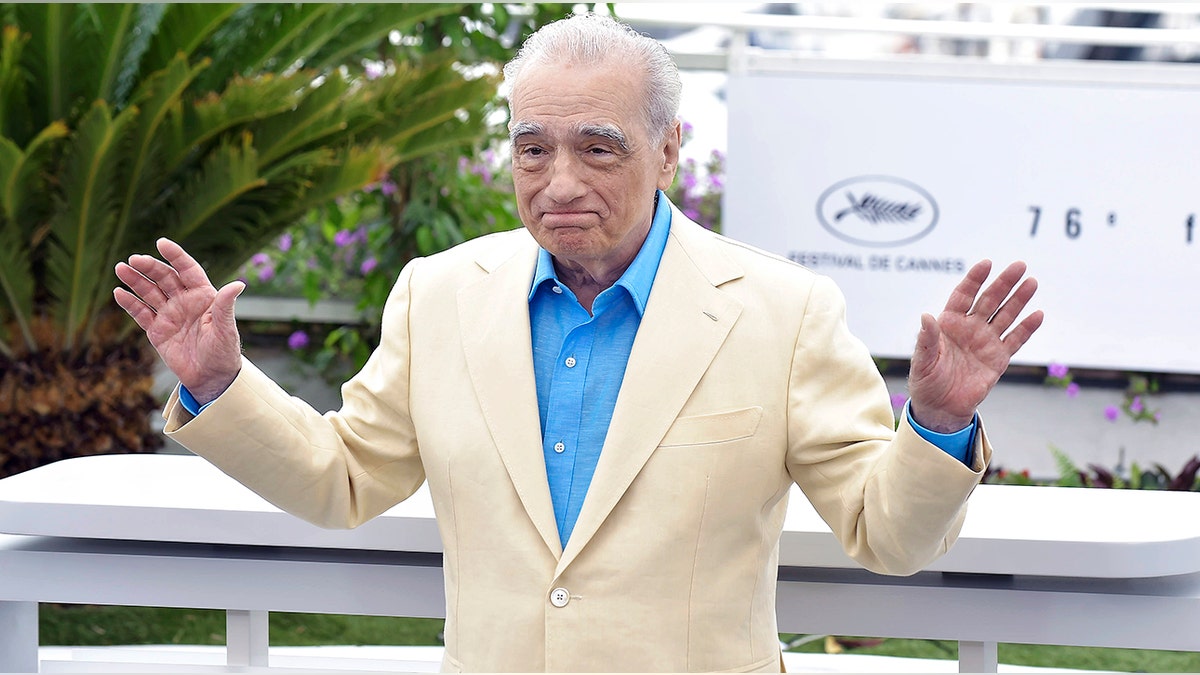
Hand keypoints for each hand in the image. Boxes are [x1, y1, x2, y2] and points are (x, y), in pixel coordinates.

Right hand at [113, 238, 244, 404]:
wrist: (211, 378)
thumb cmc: (224, 352)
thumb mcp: (225, 329)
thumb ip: (226, 306)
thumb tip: (239, 284)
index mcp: (204, 296)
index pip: (188, 269)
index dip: (176, 255)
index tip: (162, 243)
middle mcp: (185, 301)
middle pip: (165, 278)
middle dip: (150, 267)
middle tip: (134, 260)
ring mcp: (169, 314)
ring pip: (150, 292)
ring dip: (136, 280)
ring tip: (121, 268)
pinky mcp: (157, 330)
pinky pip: (141, 313)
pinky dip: (130, 303)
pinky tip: (119, 293)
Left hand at [908, 260, 1043, 432]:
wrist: (940, 407)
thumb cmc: (926, 381)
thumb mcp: (922, 360)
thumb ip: (927, 339)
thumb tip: (926, 316)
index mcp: (949, 323)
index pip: (964, 295)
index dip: (974, 279)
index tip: (986, 264)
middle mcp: (970, 328)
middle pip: (989, 300)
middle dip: (1003, 283)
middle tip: (1019, 266)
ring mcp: (986, 341)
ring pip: (1005, 315)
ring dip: (1018, 300)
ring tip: (1031, 282)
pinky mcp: (998, 359)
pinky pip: (1015, 340)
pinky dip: (1026, 328)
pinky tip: (1037, 314)